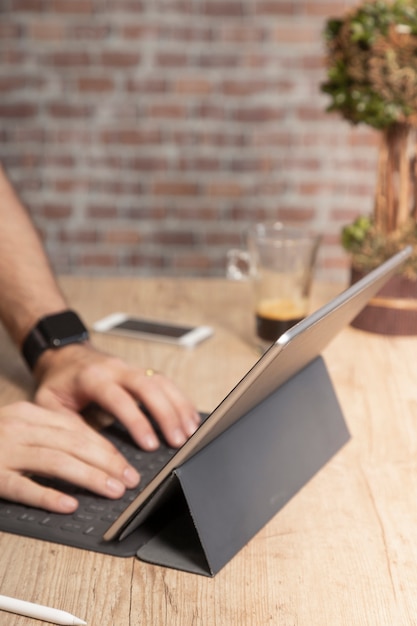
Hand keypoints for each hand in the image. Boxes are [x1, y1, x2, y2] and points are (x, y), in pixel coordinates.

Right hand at [0, 401, 140, 511]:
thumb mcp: (20, 426)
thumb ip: (49, 435)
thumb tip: (91, 453)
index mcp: (29, 414)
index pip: (78, 429)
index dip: (106, 448)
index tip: (126, 464)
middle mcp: (19, 427)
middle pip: (73, 443)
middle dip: (107, 463)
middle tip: (128, 480)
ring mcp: (3, 451)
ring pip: (55, 462)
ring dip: (89, 477)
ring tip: (111, 490)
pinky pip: (22, 485)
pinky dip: (48, 495)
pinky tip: (68, 505)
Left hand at [33, 342, 200, 449]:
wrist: (63, 355)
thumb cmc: (57, 383)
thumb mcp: (49, 405)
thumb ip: (69, 425)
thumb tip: (91, 452)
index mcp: (92, 377)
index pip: (119, 398)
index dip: (137, 421)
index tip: (150, 444)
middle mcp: (116, 369)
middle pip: (148, 386)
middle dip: (166, 414)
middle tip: (179, 441)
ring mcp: (131, 368)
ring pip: (161, 382)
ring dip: (179, 407)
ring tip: (191, 432)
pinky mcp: (141, 371)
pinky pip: (165, 382)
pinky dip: (180, 400)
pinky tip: (190, 418)